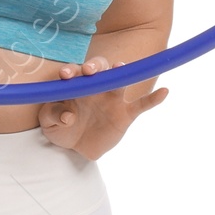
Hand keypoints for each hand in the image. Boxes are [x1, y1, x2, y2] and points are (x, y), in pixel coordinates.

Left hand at [37, 58, 168, 160]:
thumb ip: (52, 115)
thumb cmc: (62, 128)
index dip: (70, 71)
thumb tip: (68, 115)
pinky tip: (165, 92)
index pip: (74, 73)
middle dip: (95, 66)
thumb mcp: (49, 124)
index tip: (65, 76)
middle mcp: (95, 87)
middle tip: (90, 71)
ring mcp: (112, 99)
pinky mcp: (125, 114)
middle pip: (99, 69)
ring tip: (120, 67)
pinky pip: (142, 105)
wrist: (78, 147)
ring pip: (119, 82)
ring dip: (120, 73)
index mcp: (76, 85)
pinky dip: (154, 99)